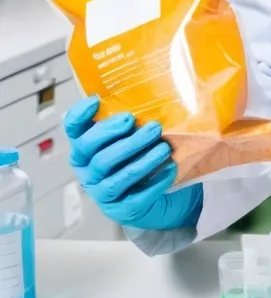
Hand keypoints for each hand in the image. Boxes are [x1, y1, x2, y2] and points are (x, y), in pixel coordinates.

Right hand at [64, 96, 203, 231]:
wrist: (151, 195)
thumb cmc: (137, 156)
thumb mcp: (130, 136)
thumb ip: (131, 119)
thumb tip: (150, 88)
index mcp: (86, 149)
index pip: (74, 131)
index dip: (80, 116)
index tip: (97, 100)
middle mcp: (89, 171)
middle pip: (98, 155)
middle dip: (124, 139)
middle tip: (151, 126)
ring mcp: (104, 192)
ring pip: (118, 177)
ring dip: (143, 161)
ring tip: (164, 147)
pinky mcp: (123, 209)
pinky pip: (137, 197)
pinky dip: (155, 182)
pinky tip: (170, 168)